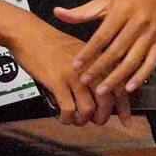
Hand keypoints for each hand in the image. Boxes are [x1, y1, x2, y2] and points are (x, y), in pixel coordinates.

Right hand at [8, 17, 126, 125]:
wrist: (29, 33)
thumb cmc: (50, 42)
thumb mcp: (79, 51)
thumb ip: (92, 68)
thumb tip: (100, 92)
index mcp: (97, 59)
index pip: (118, 87)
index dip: (124, 108)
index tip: (126, 121)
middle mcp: (89, 67)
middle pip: (106, 101)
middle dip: (102, 118)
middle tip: (95, 121)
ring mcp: (74, 75)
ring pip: (88, 109)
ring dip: (82, 120)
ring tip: (76, 119)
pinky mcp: (57, 82)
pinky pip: (68, 109)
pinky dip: (67, 118)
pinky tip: (63, 117)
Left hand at [52, 0, 155, 98]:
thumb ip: (82, 11)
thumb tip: (56, 12)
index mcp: (121, 10)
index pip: (102, 36)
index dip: (88, 52)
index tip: (75, 66)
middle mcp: (138, 22)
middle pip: (117, 50)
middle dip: (100, 67)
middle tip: (85, 81)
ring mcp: (151, 32)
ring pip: (133, 59)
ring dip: (117, 77)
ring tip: (102, 90)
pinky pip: (152, 62)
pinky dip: (141, 76)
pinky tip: (129, 88)